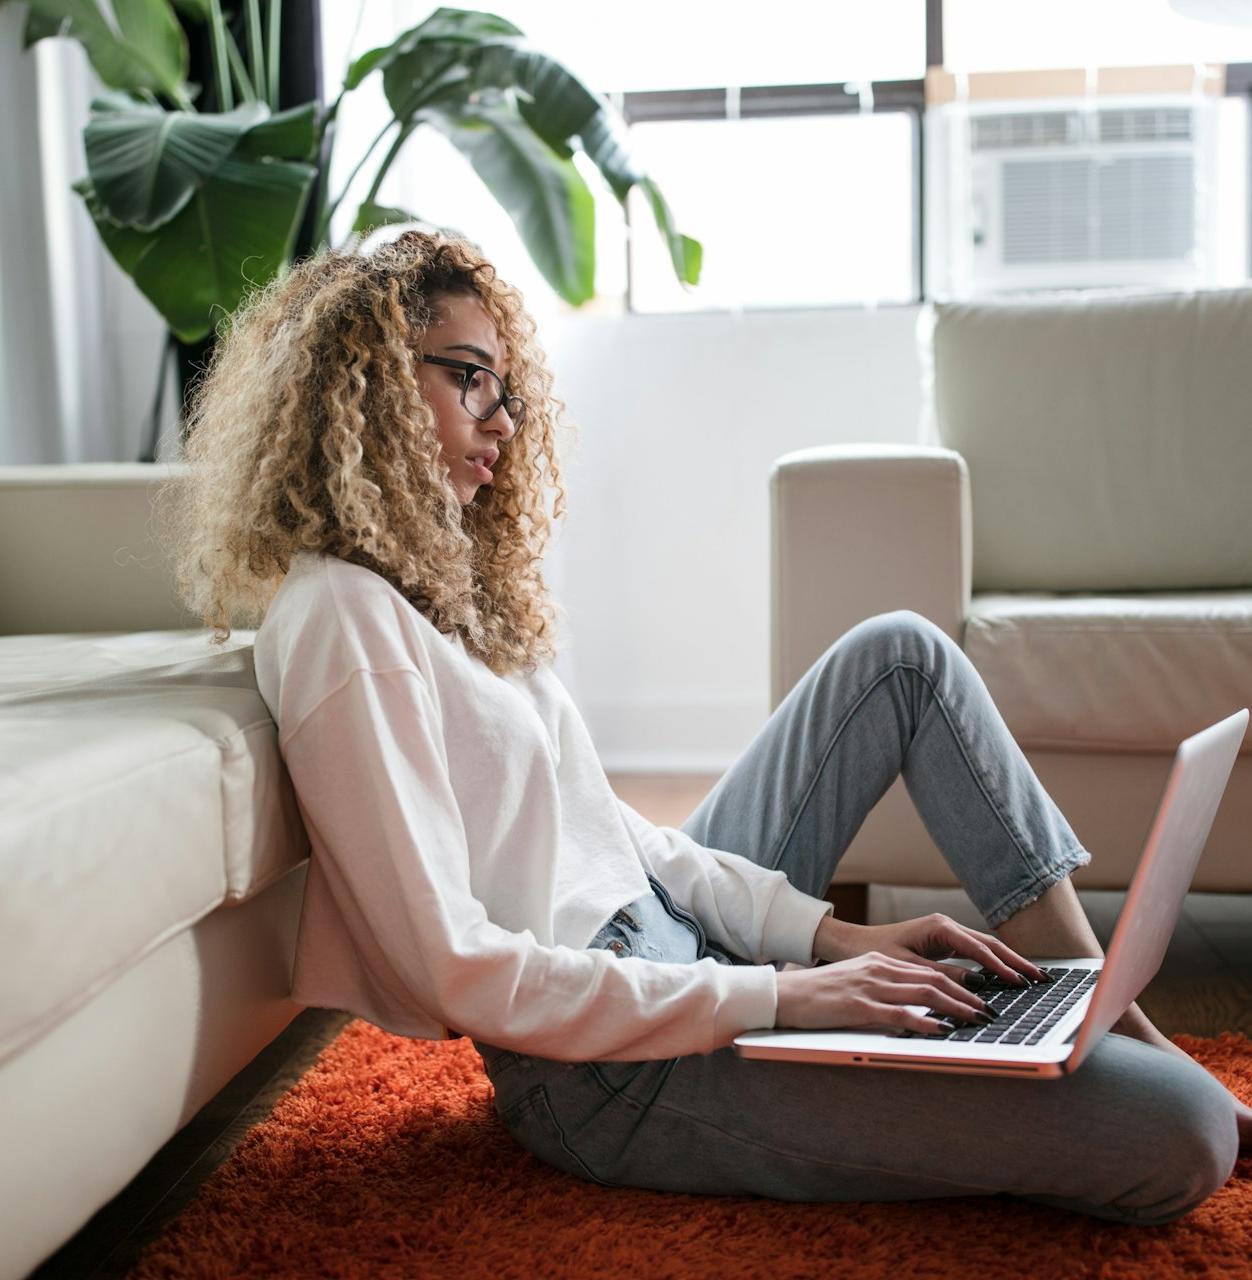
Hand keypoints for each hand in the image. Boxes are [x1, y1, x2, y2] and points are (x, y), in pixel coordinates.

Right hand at [775, 950, 996, 1035]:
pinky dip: (925, 1022)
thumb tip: (914, 1007)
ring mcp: (870, 987)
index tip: (979, 998)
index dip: (958, 984)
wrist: (785, 994)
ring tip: (977, 1019)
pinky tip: (942, 1030)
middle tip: (990, 1011)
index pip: (928, 971)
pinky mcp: (859, 1006)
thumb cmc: (818, 994)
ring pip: (924, 993)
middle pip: (933, 980)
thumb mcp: (855, 983)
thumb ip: (884, 989)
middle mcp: (879, 969)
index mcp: (879, 962)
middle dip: (967, 996)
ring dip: (956, 1008)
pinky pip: (900, 1014)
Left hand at [812, 911, 1045, 986]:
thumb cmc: (875, 953)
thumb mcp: (908, 967)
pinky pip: (975, 953)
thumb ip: (942, 976)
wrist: (854, 943)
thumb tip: (976, 985)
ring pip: (985, 947)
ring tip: (1033, 978)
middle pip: (990, 944)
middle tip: (1041, 979)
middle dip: (1016, 961)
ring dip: (1008, 962)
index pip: (979, 949)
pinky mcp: (944, 942)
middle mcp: (947, 926)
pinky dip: (993, 964)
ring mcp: (947, 933)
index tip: (1020, 983)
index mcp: (939, 927)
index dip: (1001, 967)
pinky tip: (1008, 977)